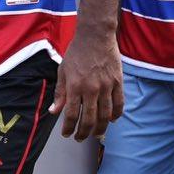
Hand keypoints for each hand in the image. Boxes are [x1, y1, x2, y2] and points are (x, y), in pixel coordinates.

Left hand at [49, 26, 122, 140]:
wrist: (96, 35)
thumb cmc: (77, 52)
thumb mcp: (63, 71)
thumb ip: (60, 93)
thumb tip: (54, 111)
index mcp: (75, 86)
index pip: (71, 115)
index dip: (68, 128)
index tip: (66, 134)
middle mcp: (91, 88)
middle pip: (89, 119)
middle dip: (83, 133)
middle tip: (80, 138)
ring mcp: (106, 86)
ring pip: (105, 115)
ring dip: (100, 129)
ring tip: (96, 134)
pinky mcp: (118, 82)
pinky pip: (119, 104)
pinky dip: (115, 115)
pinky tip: (111, 120)